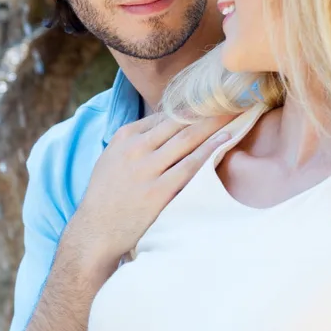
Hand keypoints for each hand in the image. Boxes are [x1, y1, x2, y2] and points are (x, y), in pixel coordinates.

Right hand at [65, 112, 232, 272]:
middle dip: (206, 110)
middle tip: (231, 99)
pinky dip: (209, 150)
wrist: (96, 231)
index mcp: (124, 137)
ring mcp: (147, 169)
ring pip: (187, 139)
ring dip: (213, 124)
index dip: (190, 107)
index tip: (211, 102)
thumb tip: (166, 127)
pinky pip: (190, 166)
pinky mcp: (158, 191)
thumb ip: (136, 142)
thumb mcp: (113, 159)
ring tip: (234, 113)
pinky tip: (224, 139)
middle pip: (178, 122)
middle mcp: (136, 148)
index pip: (164, 115)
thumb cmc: (106, 196)